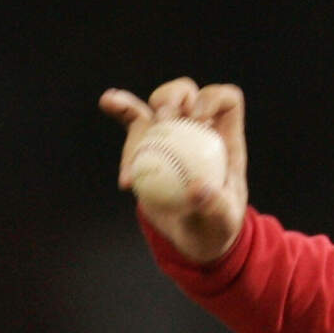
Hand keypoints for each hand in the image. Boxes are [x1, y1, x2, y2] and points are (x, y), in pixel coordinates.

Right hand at [99, 78, 248, 263]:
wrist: (192, 239)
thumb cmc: (216, 228)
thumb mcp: (223, 223)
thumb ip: (215, 207)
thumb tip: (198, 188)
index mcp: (225, 141)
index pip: (226, 100)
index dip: (213, 99)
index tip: (199, 121)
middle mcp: (198, 130)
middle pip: (187, 93)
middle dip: (173, 97)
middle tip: (164, 121)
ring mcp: (171, 135)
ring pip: (155, 106)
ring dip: (140, 110)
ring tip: (137, 140)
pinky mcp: (148, 145)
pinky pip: (131, 121)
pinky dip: (120, 109)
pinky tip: (108, 102)